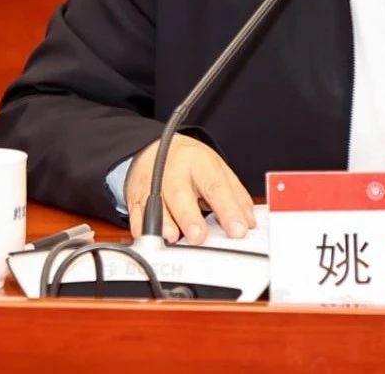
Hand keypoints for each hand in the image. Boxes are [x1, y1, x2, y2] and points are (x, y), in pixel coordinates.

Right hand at [124, 135, 255, 244]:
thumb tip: (248, 220)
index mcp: (201, 163)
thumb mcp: (217, 169)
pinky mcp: (136, 195)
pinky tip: (150, 235)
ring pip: (155, 203)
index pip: (217, 187)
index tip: (238, 229)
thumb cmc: (190, 162)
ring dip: (163, 222)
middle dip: (189, 216)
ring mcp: (153, 182)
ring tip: (172, 236)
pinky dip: (141, 225)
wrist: (155, 147)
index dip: (228, 209)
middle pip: (181, 193)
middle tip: (199, 236)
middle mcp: (175, 171)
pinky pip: (136, 212)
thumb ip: (235, 195)